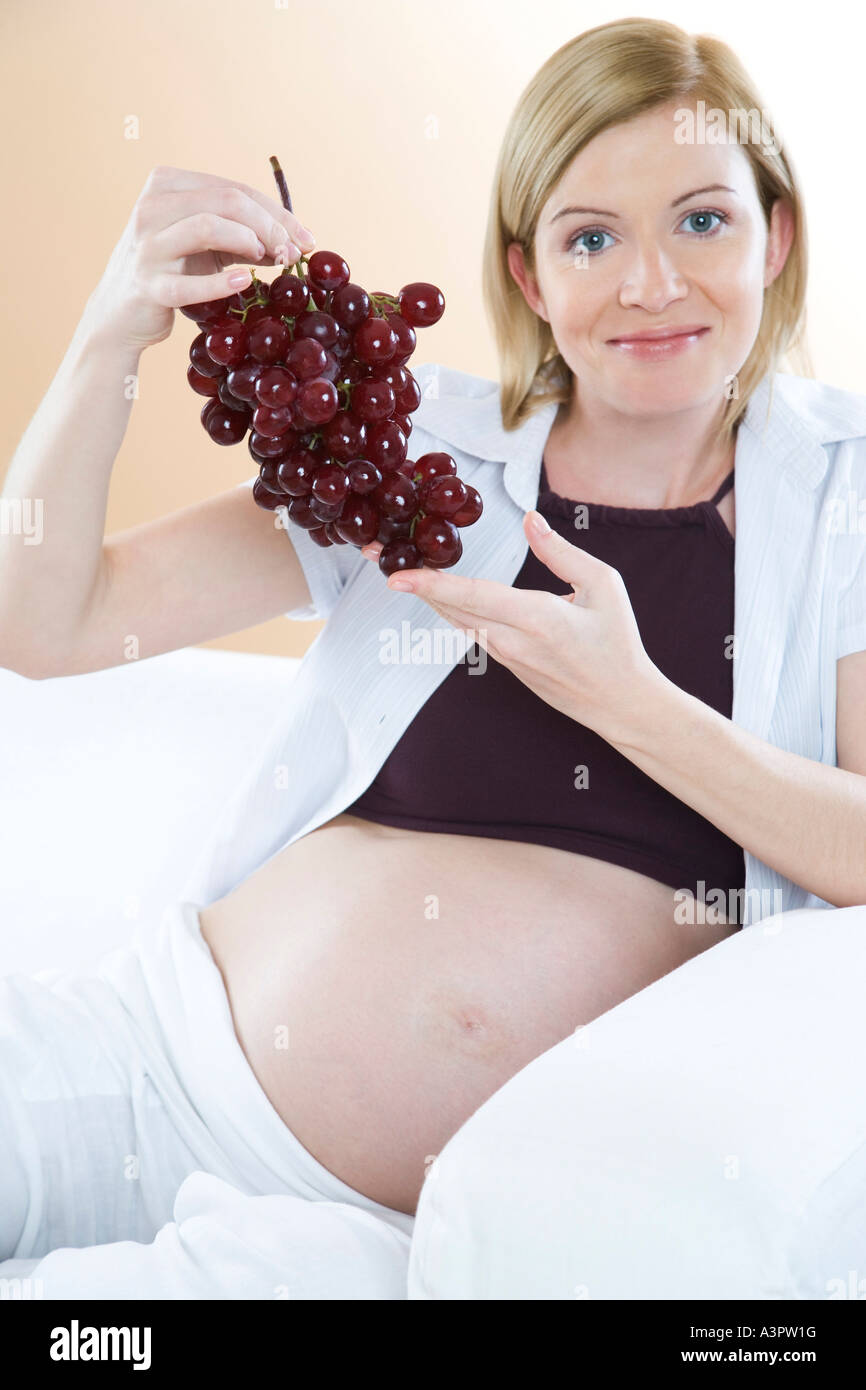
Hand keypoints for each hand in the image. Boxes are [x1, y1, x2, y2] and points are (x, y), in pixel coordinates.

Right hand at [81, 164, 316, 352]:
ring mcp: (147, 244)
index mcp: (167, 185)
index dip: (277, 213)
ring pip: (206, 225)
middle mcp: (152, 207)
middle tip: (293, 252)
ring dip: (248, 241)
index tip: (307, 239)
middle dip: (270, 225)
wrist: (121, 314)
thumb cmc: (172, 272)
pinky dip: (220, 283)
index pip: (234, 188)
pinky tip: (245, 283)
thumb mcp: (208, 246)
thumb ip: (244, 236)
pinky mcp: (147, 284)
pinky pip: (188, 283)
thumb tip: (295, 242)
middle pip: (225, 201)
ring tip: (269, 260)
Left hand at [362, 511, 664, 746]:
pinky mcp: (505, 663)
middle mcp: (511, 641)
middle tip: (375, 555)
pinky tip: (431, 590)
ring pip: (454, 620)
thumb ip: (562, 553)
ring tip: (393, 568)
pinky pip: (467, 630)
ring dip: (424, 594)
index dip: (432, 584)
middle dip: (411, 582)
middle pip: (450, 608)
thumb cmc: (617, 643)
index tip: (396, 576)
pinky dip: (446, 607)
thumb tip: (529, 520)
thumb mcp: (603, 586)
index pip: (474, 596)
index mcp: (536, 619)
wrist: (619, 703)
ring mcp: (505, 656)